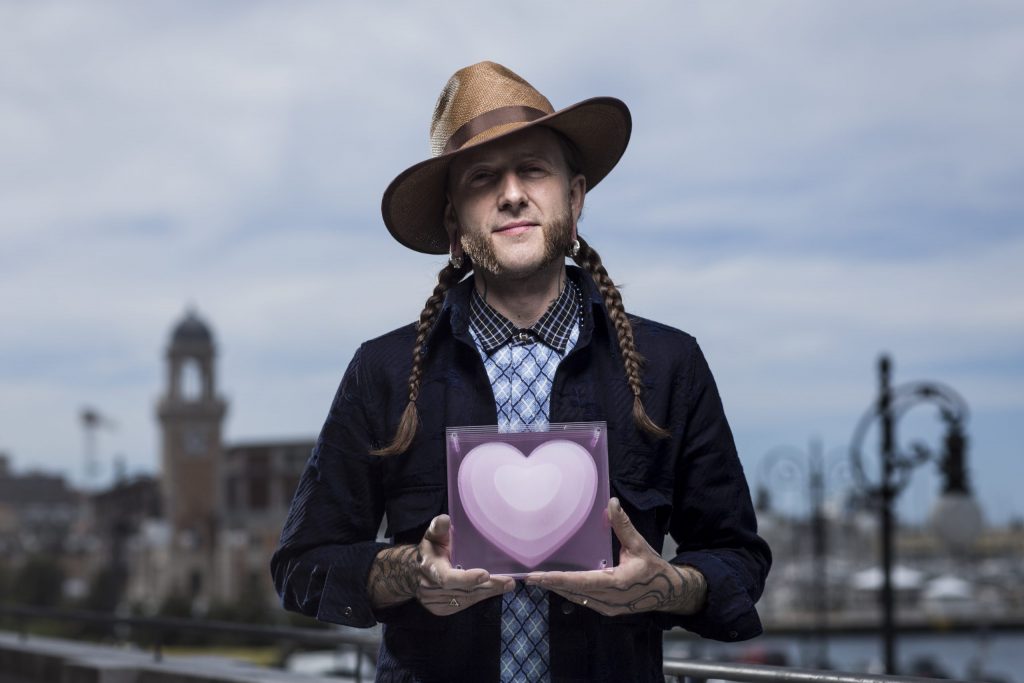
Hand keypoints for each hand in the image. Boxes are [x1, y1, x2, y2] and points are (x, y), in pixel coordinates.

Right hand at [369, 514, 514, 614]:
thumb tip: (445, 519)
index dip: (467, 578)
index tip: (485, 573)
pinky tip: (493, 590)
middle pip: (463, 591)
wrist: (413, 573)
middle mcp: (431, 588)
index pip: (448, 578)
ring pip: (467, 599)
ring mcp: (436, 602)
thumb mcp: (432, 536)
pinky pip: (465, 604)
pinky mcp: (442, 609)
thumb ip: (438, 527)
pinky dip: (480, 597)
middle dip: (487, 586)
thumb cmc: (430, 550)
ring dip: (488, 593)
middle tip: (509, 581)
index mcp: (429, 567)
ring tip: (507, 585)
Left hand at [524, 498, 706, 615]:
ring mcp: (607, 607)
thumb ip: (623, 526)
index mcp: (617, 583)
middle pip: (573, 592)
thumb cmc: (654, 568)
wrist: (669, 592)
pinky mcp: (606, 609)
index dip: (558, 579)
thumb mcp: (639, 545)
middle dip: (550, 584)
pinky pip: (583, 600)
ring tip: (537, 579)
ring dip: (557, 589)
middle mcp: (609, 599)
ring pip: (576, 598)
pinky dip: (569, 591)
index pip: (581, 581)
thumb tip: (612, 503)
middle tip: (527, 577)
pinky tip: (557, 584)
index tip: (538, 577)